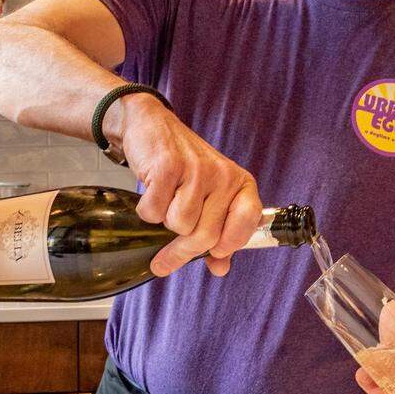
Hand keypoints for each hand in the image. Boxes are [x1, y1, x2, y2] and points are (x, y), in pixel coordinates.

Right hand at [109, 94, 262, 278]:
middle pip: (205, 235)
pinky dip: (147, 211)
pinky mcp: (167, 167)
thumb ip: (218, 231)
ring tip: (165, 202)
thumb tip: (220, 267)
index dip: (230, 244)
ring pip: (179, 225)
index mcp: (240, 182)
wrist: (151, 126)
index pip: (247, 222)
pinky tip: (151, 192)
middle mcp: (223, 175)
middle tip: (165, 259)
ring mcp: (196, 170)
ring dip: (164, 222)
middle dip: (181, 251)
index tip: (214, 254)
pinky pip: (154, 212)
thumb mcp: (208, 195)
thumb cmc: (183, 165)